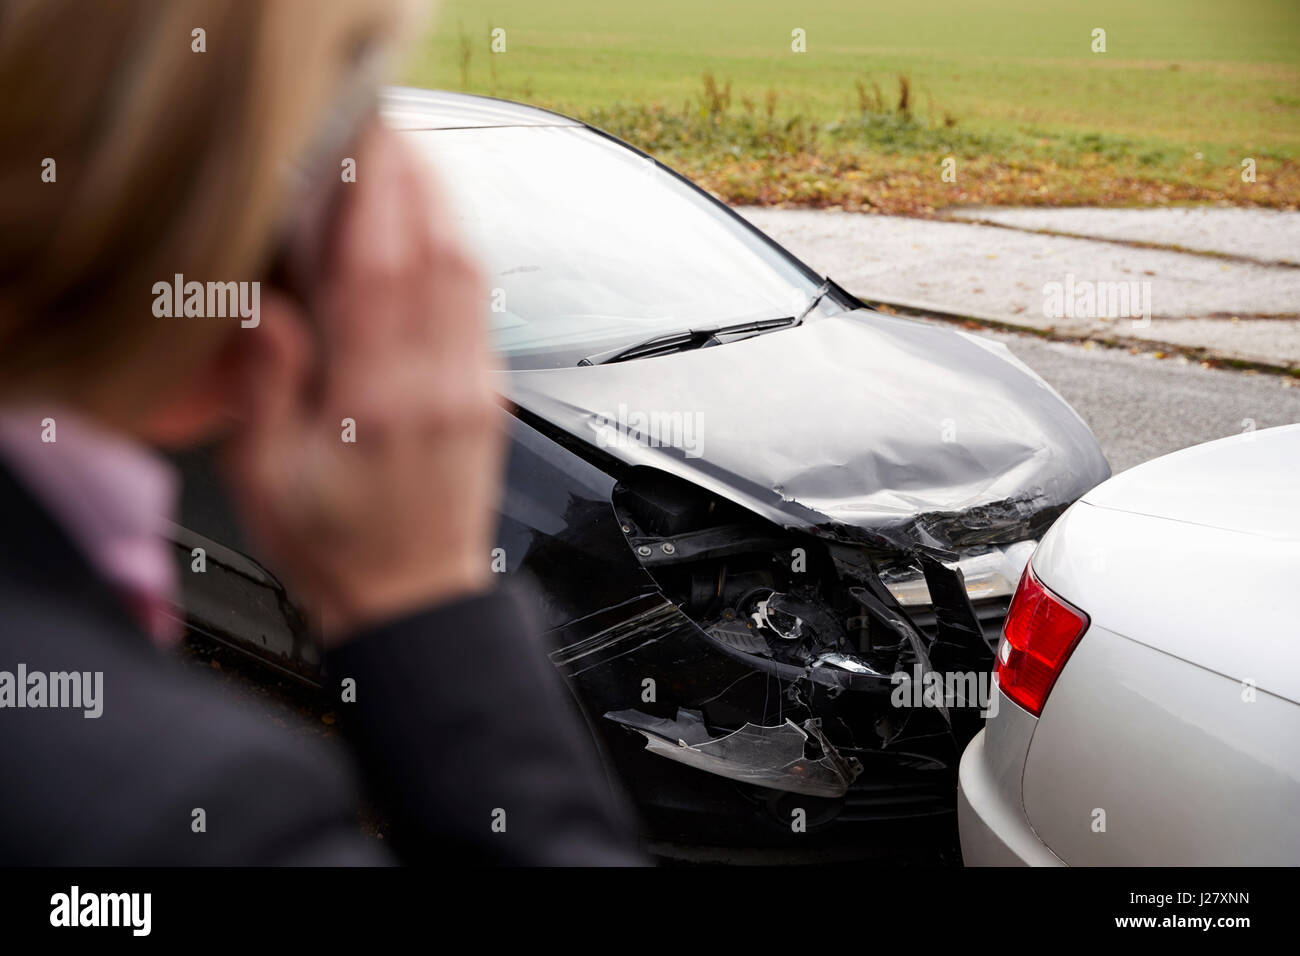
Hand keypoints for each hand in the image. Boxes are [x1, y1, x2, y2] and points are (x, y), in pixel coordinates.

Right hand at [225, 124, 501, 643]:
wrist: (416, 605)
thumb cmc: (340, 550)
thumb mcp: (269, 477)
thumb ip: (270, 384)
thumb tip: (268, 305)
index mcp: (379, 404)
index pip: (382, 272)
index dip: (374, 196)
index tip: (361, 144)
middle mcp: (439, 389)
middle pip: (438, 255)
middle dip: (414, 181)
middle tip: (387, 132)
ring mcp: (474, 391)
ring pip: (469, 275)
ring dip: (443, 208)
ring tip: (411, 163)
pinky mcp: (489, 397)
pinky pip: (481, 308)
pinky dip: (459, 255)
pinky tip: (438, 233)